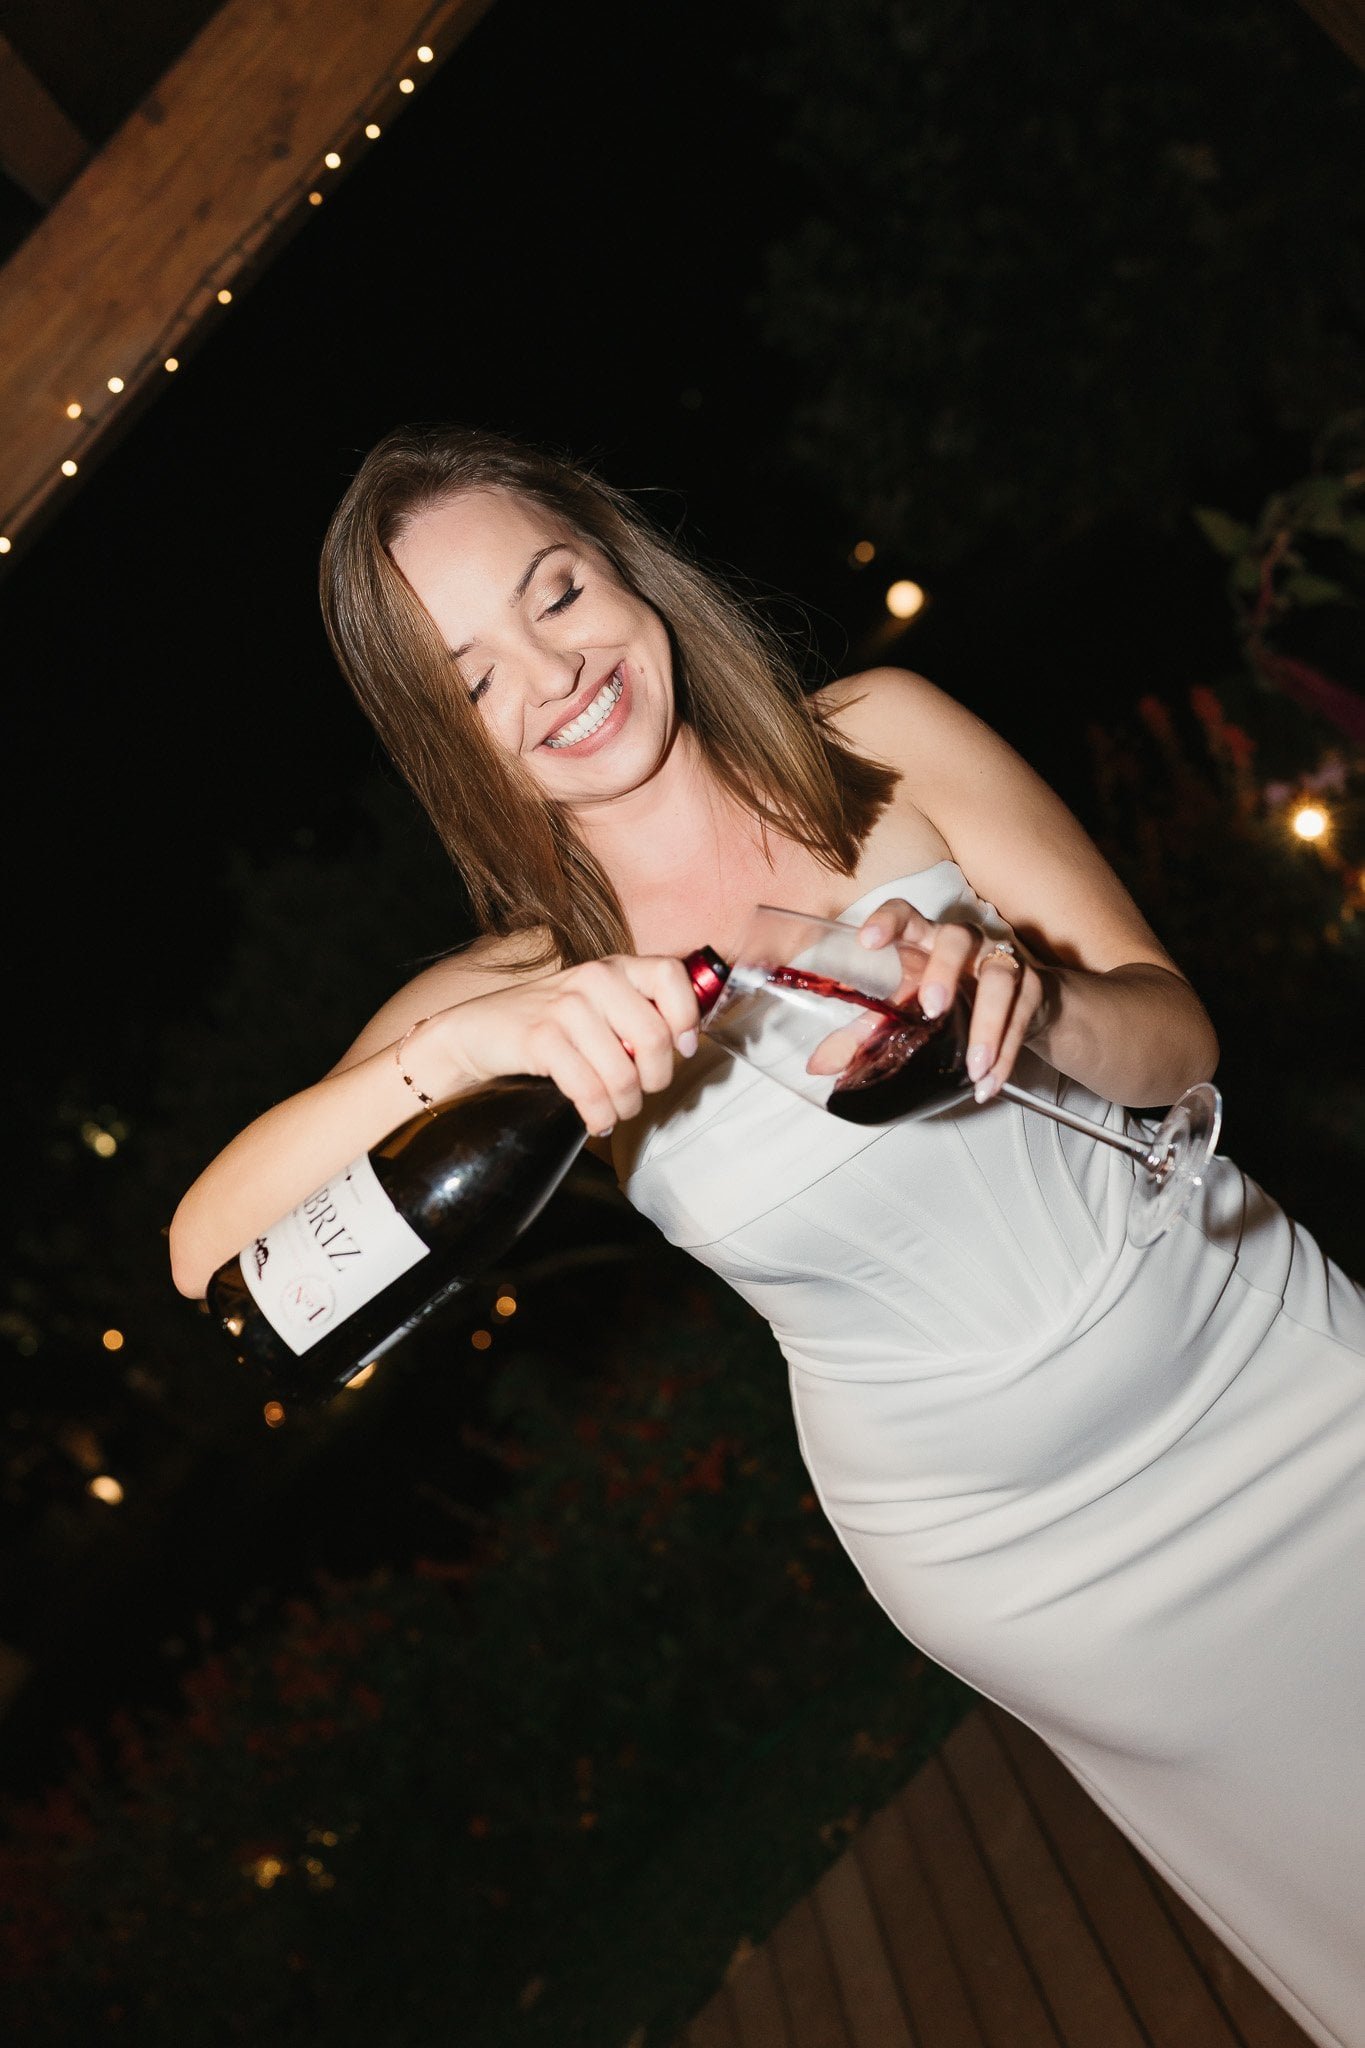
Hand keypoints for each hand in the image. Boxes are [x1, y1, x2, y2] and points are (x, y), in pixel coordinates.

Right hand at [427, 954, 701, 1135]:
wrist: (476, 1031)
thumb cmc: (546, 1023)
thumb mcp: (595, 1004)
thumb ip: (637, 1012)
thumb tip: (686, 1042)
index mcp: (614, 967)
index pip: (671, 976)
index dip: (687, 1017)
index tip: (682, 1047)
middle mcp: (593, 979)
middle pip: (654, 1038)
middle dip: (655, 1079)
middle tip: (641, 1092)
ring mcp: (566, 1008)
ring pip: (623, 1074)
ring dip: (625, 1106)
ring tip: (615, 1111)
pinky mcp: (541, 1039)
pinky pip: (590, 1091)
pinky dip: (599, 1116)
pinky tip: (596, 1120)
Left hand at [854, 898, 1048, 1100]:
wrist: (1018, 1005)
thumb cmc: (950, 1000)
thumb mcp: (906, 1011)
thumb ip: (864, 1034)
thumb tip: (819, 1065)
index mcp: (924, 940)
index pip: (905, 914)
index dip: (887, 921)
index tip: (867, 942)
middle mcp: (965, 943)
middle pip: (957, 938)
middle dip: (945, 970)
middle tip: (933, 1009)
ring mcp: (1001, 961)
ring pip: (1000, 977)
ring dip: (987, 1024)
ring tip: (972, 1067)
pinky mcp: (1031, 987)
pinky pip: (1023, 1015)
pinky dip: (1006, 1053)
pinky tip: (989, 1083)